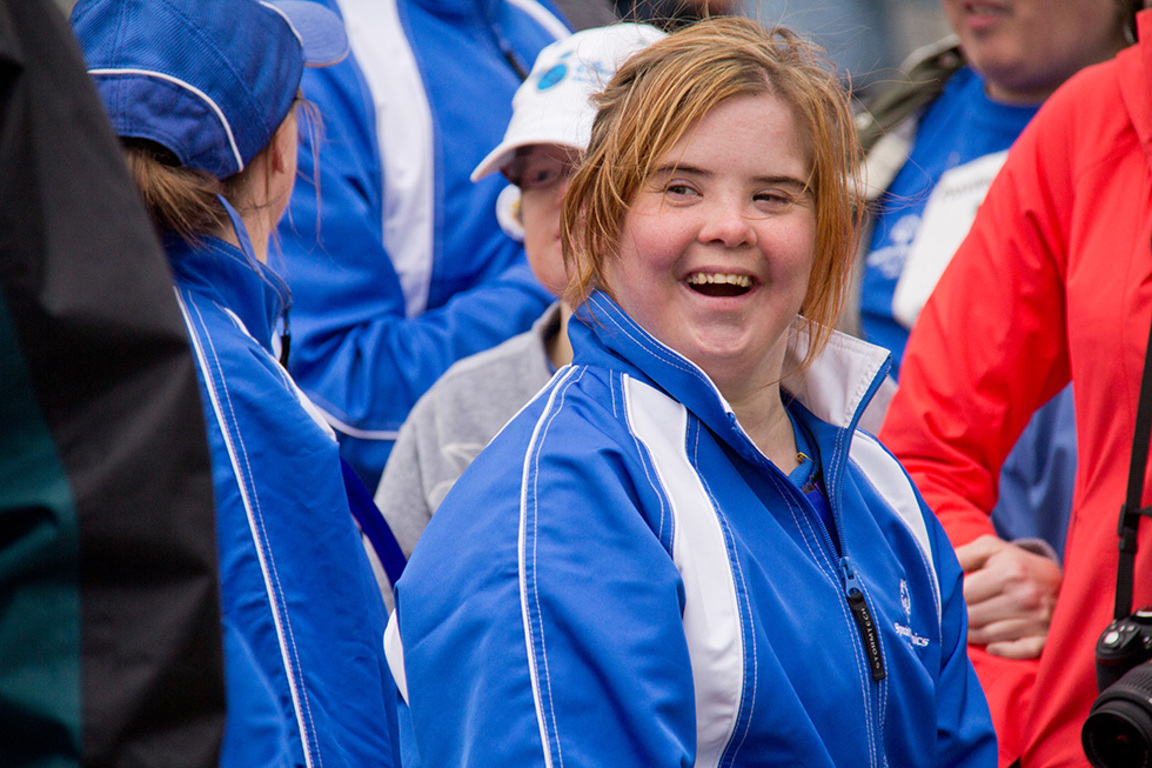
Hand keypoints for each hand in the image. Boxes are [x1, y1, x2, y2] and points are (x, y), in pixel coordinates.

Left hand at [956, 535, 1062, 659]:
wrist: (1066, 584)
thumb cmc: (1017, 565)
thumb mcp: (991, 548)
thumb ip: (962, 555)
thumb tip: (936, 569)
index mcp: (1009, 572)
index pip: (964, 594)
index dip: (950, 597)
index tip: (946, 597)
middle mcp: (1025, 597)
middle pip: (972, 617)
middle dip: (958, 616)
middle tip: (953, 614)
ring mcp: (1037, 621)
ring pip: (986, 636)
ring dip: (971, 634)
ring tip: (968, 625)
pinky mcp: (1045, 639)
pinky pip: (1015, 651)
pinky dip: (999, 650)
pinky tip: (990, 646)